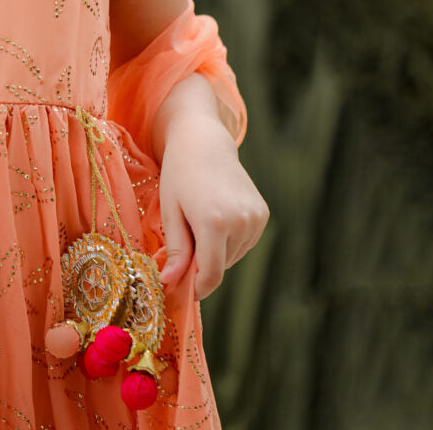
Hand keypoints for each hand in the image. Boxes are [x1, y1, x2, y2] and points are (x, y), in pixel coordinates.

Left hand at [157, 114, 268, 298]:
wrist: (203, 141)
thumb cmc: (179, 174)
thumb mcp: (170, 211)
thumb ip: (176, 250)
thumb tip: (171, 283)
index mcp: (214, 222)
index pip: (211, 274)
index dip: (197, 287)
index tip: (183, 291)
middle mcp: (241, 222)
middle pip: (221, 265)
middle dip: (202, 264)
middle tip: (185, 240)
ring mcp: (255, 218)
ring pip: (233, 256)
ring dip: (216, 251)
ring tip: (199, 220)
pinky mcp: (262, 214)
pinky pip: (244, 242)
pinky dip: (229, 239)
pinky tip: (216, 215)